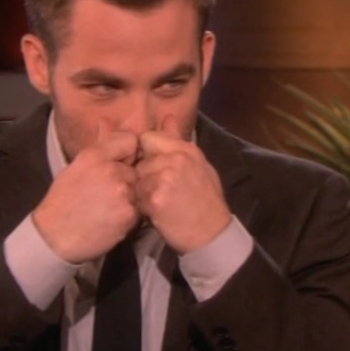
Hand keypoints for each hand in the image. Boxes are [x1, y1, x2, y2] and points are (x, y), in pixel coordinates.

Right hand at [33, 120, 140, 263]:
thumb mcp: (75, 166)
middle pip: (137, 167)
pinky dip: (130, 215)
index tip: (120, 164)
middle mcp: (110, 169)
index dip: (128, 153)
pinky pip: (140, 209)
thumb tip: (106, 119)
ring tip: (110, 208)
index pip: (130, 140)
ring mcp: (122, 192)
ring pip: (139, 188)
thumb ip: (97, 144)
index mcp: (94, 155)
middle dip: (128, 178)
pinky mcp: (129, 214)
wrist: (54, 237)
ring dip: (131, 197)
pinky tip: (113, 220)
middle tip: (109, 193)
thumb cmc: (63, 201)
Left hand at [136, 115, 231, 253]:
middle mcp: (175, 159)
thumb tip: (167, 117)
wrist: (212, 233)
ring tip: (159, 203)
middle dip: (144, 175)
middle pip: (140, 160)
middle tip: (158, 191)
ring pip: (137, 179)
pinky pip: (137, 198)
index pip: (149, 138)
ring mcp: (165, 177)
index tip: (152, 167)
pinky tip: (157, 213)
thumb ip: (178, 142)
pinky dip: (143, 207)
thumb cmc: (206, 201)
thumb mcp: (198, 165)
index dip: (146, 153)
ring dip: (142, 192)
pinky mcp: (156, 198)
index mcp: (186, 149)